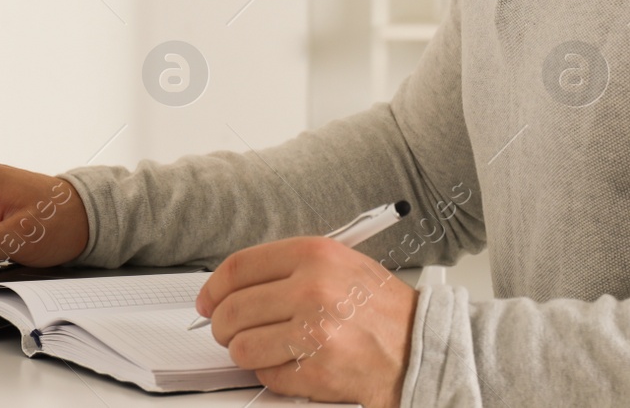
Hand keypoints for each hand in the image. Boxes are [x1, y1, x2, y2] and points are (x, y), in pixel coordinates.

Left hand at [196, 237, 417, 407]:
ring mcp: (314, 331)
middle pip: (232, 310)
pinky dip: (274, 373)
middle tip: (229, 331)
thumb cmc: (382, 309)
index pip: (239, 268)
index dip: (213, 288)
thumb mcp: (340, 266)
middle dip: (222, 326)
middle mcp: (312, 288)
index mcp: (315, 255)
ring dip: (246, 352)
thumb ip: (289, 270)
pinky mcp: (316, 369)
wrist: (422, 347)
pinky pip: (267, 375)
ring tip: (268, 348)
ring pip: (242, 347)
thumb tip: (236, 286)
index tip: (207, 300)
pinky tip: (296, 363)